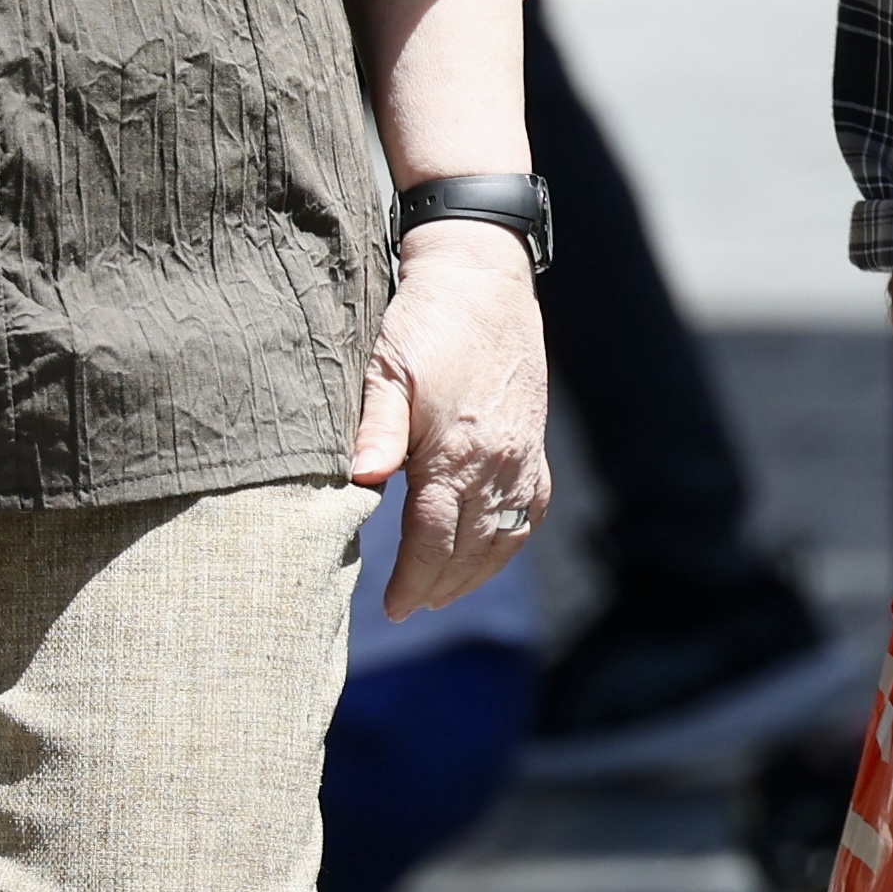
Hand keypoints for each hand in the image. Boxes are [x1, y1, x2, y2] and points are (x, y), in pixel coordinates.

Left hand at [352, 224, 557, 608]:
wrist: (483, 282)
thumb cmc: (423, 324)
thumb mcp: (384, 369)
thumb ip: (374, 428)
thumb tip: (357, 481)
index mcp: (456, 451)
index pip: (433, 539)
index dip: (412, 580)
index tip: (392, 608)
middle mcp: (498, 463)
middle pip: (470, 550)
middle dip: (438, 587)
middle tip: (407, 609)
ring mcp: (523, 457)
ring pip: (505, 539)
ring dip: (475, 575)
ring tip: (441, 595)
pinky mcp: (534, 447)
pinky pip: (530, 513)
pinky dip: (509, 544)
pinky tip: (487, 555)